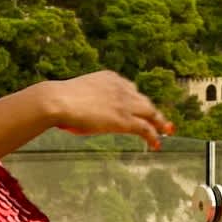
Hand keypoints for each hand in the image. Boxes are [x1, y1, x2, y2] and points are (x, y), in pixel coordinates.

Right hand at [45, 72, 173, 149]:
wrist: (57, 100)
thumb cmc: (55, 100)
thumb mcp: (72, 96)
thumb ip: (79, 103)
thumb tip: (67, 117)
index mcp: (109, 77)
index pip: (129, 88)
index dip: (136, 99)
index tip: (138, 106)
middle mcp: (121, 87)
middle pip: (143, 99)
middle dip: (152, 110)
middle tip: (160, 119)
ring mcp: (124, 103)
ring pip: (150, 112)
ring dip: (159, 122)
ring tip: (166, 130)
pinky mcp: (124, 119)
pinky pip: (145, 128)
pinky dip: (154, 136)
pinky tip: (157, 143)